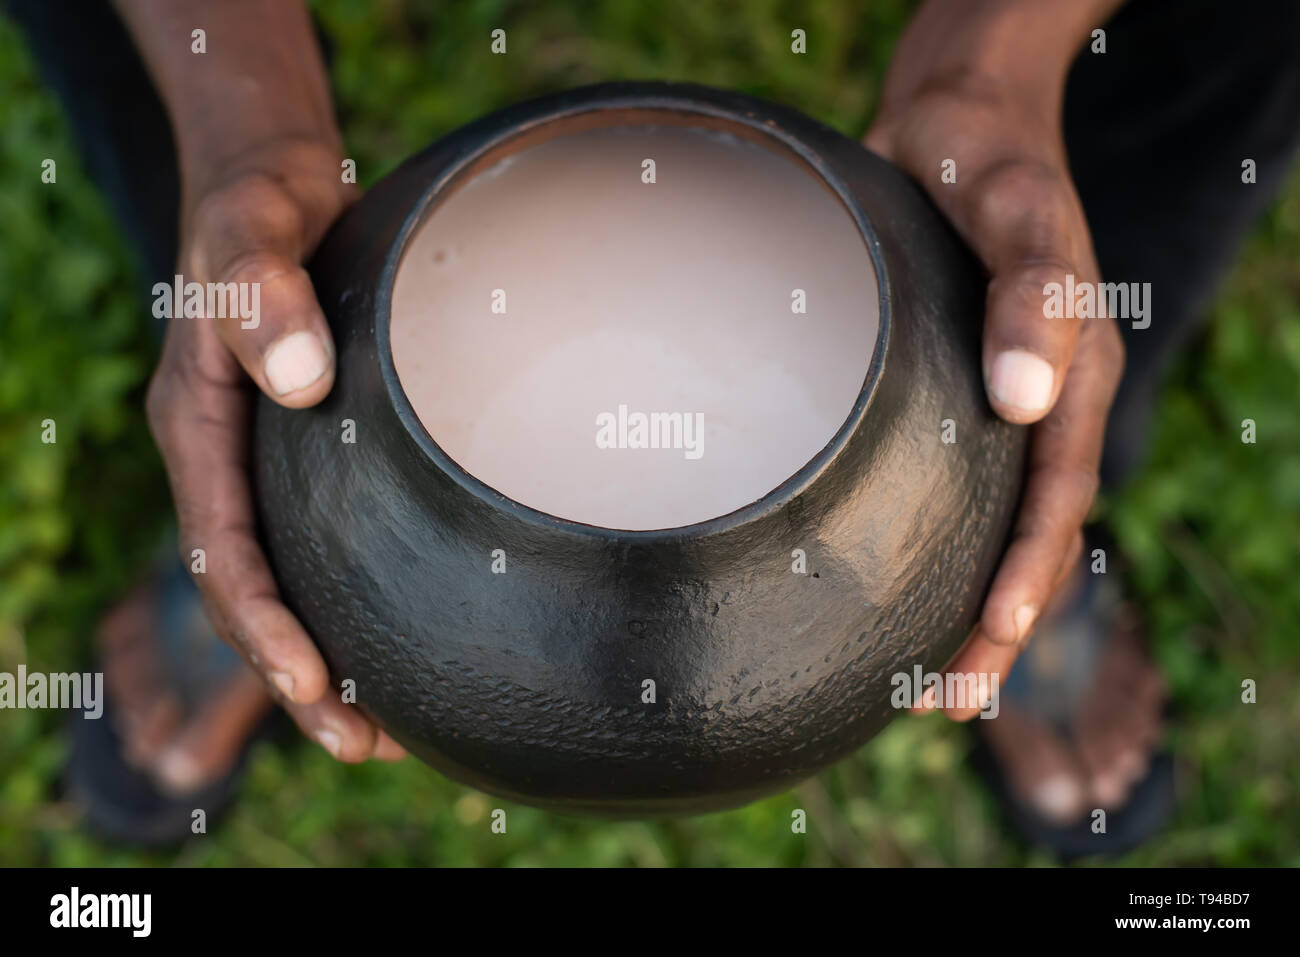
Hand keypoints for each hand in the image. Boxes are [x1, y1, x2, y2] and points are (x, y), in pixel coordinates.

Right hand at [146, 137, 404, 761]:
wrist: (276, 181)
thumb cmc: (262, 205)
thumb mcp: (254, 233)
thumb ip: (262, 296)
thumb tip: (292, 378)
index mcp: (199, 428)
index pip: (225, 551)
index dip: (264, 625)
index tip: (312, 680)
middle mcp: (229, 458)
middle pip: (255, 591)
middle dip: (298, 675)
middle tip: (363, 742)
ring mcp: (265, 459)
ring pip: (288, 578)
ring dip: (329, 654)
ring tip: (385, 725)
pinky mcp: (307, 451)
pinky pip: (318, 543)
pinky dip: (349, 597)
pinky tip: (401, 628)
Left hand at [864, 0, 1125, 717]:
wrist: (955, 121)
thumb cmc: (986, 159)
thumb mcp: (1016, 210)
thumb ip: (1033, 296)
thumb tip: (1027, 399)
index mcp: (1074, 374)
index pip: (1055, 497)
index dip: (1026, 572)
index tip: (987, 640)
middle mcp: (1043, 401)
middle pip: (1030, 534)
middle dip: (996, 624)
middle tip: (947, 703)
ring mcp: (1000, 403)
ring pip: (993, 524)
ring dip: (966, 604)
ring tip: (924, 681)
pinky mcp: (953, 394)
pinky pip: (957, 487)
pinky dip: (937, 545)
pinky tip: (894, 583)